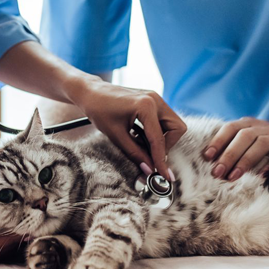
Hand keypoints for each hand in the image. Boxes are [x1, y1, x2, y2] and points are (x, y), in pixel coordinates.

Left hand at [68, 76, 186, 181]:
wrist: (91, 92)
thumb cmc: (99, 110)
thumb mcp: (116, 136)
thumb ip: (135, 154)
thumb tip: (149, 170)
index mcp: (145, 106)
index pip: (159, 140)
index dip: (161, 160)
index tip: (165, 176)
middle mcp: (155, 99)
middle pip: (177, 128)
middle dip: (168, 145)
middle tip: (153, 155)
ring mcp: (155, 98)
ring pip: (173, 123)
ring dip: (163, 138)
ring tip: (144, 145)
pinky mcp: (152, 100)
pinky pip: (164, 118)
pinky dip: (158, 131)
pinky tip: (141, 136)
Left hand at [202, 117, 268, 180]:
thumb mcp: (253, 139)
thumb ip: (236, 147)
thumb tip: (214, 165)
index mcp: (249, 124)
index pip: (229, 128)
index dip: (217, 141)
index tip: (207, 157)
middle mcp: (261, 127)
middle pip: (242, 136)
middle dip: (228, 154)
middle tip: (217, 172)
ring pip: (258, 143)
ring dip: (244, 160)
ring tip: (233, 176)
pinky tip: (260, 176)